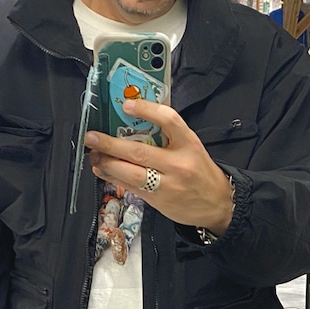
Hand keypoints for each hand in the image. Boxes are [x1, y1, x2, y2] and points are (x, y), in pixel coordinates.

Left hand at [86, 99, 234, 235]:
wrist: (218, 204)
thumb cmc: (200, 171)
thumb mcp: (191, 147)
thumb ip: (169, 135)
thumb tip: (134, 120)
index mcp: (189, 144)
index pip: (168, 120)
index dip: (146, 110)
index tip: (126, 105)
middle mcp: (178, 164)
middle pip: (139, 151)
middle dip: (110, 144)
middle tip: (92, 136)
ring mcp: (167, 184)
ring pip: (131, 173)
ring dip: (107, 163)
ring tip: (93, 155)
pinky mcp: (158, 201)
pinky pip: (131, 187)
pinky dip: (113, 177)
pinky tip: (102, 170)